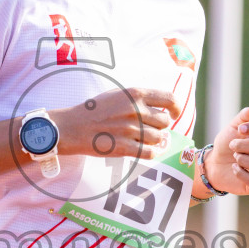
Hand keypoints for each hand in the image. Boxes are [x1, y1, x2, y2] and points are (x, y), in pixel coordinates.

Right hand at [51, 88, 180, 159]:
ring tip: (141, 138)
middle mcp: (135, 110)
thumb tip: (161, 107)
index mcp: (135, 94)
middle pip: (164, 122)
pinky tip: (145, 150)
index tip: (174, 115)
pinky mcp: (125, 147)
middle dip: (160, 126)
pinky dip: (151, 153)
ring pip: (159, 138)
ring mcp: (130, 130)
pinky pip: (150, 153)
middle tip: (149, 128)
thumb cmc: (94, 110)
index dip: (176, 108)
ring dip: (154, 140)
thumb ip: (138, 98)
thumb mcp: (117, 94)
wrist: (72, 127)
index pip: (169, 99)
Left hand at [204, 105, 248, 195]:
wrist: (215, 164)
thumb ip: (243, 118)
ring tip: (235, 157)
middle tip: (232, 146)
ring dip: (243, 160)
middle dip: (243, 145)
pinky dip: (241, 173)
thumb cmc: (228, 144)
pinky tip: (235, 169)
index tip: (240, 129)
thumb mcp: (232, 127)